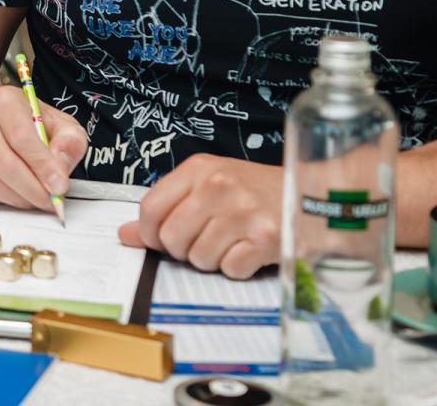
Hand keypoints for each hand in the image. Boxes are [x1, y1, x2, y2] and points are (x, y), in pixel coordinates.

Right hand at [0, 83, 87, 211]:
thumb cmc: (26, 122)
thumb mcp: (58, 122)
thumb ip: (69, 142)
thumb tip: (60, 169)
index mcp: (4, 100)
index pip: (21, 137)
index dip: (42, 166)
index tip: (59, 187)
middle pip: (3, 163)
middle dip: (32, 190)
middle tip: (50, 201)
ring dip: (18, 199)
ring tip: (34, 198)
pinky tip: (12, 193)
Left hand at [117, 153, 279, 277]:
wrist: (311, 194)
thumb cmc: (256, 191)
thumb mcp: (208, 185)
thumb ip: (167, 207)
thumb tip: (125, 235)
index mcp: (199, 168)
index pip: (150, 208)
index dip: (150, 233)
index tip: (161, 238)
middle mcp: (219, 186)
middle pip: (172, 238)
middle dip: (183, 249)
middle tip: (204, 240)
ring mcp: (243, 211)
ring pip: (199, 258)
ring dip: (212, 259)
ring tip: (231, 241)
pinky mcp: (265, 238)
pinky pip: (230, 269)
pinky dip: (237, 267)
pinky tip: (249, 250)